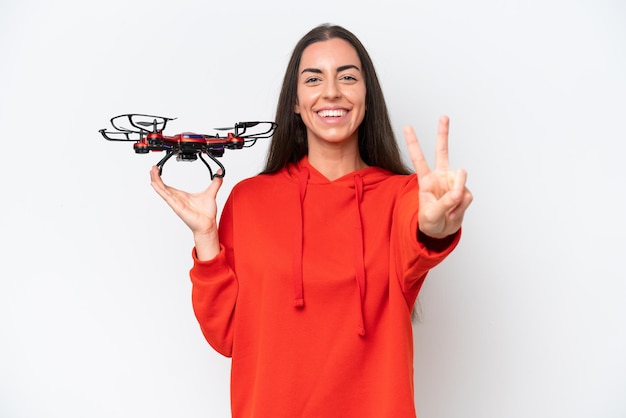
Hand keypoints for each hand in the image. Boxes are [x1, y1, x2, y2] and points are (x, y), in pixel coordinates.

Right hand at [150, 166, 222, 258]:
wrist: (208, 224)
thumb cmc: (206, 213)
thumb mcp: (211, 193)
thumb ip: (215, 182)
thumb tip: (220, 174)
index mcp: (182, 196)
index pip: (168, 186)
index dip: (162, 178)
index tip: (158, 169)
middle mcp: (177, 198)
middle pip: (163, 186)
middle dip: (156, 177)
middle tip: (152, 167)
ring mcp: (176, 202)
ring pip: (163, 190)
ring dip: (156, 181)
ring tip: (152, 172)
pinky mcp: (177, 206)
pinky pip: (167, 197)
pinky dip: (160, 190)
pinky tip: (154, 184)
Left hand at [404, 116, 472, 238]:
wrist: (442, 231)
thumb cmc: (430, 222)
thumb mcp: (431, 216)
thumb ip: (444, 203)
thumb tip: (459, 191)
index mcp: (426, 180)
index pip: (418, 159)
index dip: (413, 143)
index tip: (407, 127)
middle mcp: (440, 176)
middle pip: (442, 152)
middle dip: (443, 134)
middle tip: (444, 117)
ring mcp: (453, 182)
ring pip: (461, 180)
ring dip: (457, 197)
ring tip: (448, 210)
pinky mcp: (464, 190)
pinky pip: (466, 196)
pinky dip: (461, 207)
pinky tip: (454, 211)